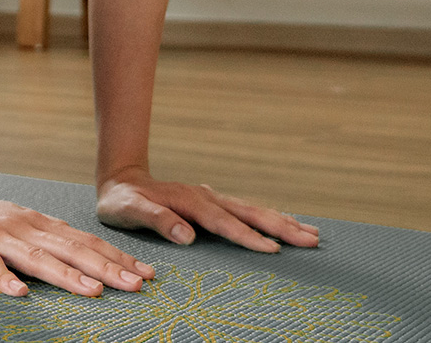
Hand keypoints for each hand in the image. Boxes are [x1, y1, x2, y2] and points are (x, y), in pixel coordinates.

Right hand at [0, 192, 154, 297]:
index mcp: (37, 222)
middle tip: (138, 284)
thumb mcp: (18, 224)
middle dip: (106, 267)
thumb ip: (47, 239)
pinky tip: (20, 294)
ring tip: (95, 292)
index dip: (115, 256)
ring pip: (37, 258)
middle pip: (70, 249)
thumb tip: (87, 256)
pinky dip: (4, 279)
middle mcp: (22, 226)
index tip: (145, 271)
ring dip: (68, 276)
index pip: (84, 240)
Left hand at [96, 166, 319, 251]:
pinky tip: (285, 223)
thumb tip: (186, 234)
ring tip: (311, 233)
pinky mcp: (212, 203)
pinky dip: (268, 217)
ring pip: (252, 210)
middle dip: (280, 226)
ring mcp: (210, 198)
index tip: (272, 249)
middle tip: (311, 240)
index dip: (247, 236)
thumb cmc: (121, 201)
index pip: (223, 222)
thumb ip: (156, 219)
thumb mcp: (129, 211)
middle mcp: (205, 196)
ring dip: (281, 221)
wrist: (119, 180)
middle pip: (248, 212)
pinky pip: (245, 211)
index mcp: (188, 201)